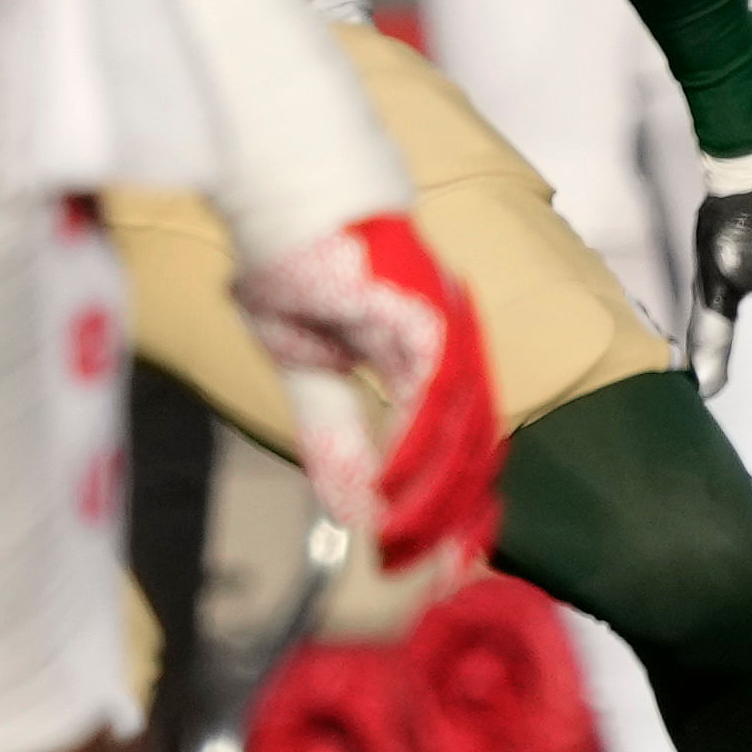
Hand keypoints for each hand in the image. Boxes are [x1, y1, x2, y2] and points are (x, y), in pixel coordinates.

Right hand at [233, 212, 503, 590]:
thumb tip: (351, 512)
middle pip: (474, 449)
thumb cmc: (292, 253)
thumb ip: (334, 436)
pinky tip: (394, 498)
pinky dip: (415, 453)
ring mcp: (444, 325)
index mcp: (428, 355)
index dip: (454, 510)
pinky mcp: (426, 310)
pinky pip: (433, 396)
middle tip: (442, 580)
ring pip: (464, 431)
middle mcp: (449, 343)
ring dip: (438, 501)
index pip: (458, 447)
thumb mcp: (304, 366)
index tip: (446, 567)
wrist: (278, 171)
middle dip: (456, 521)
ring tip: (416, 556)